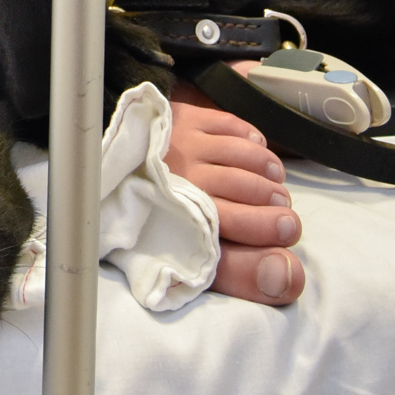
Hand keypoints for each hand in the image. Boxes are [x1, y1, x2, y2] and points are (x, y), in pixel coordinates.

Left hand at [168, 80, 305, 304]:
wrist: (106, 180)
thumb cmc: (154, 224)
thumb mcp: (189, 261)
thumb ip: (241, 273)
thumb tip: (289, 276)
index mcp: (180, 222)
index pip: (237, 223)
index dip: (268, 231)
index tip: (288, 233)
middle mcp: (182, 181)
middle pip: (247, 188)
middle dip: (275, 202)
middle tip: (285, 211)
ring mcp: (181, 146)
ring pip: (243, 155)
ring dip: (267, 169)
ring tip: (275, 183)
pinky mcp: (180, 119)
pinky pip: (228, 124)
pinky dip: (249, 136)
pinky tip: (257, 148)